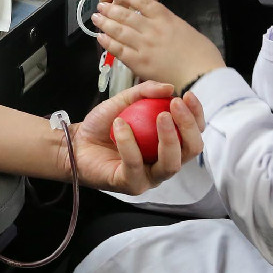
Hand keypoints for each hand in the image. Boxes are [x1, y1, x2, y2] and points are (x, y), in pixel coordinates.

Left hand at [73, 81, 206, 194]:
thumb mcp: (124, 101)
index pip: (194, 132)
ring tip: (160, 115)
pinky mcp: (131, 184)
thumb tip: (169, 87)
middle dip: (187, 126)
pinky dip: (128, 143)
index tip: (187, 95)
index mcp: (168, 144)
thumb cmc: (104, 125)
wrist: (77, 142)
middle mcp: (164, 162)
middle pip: (191, 150)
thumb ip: (145, 92)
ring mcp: (149, 177)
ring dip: (169, 137)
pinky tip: (120, 125)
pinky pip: (135, 165)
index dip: (196, 115)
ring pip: (171, 164)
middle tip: (174, 105)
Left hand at [92, 0, 225, 89]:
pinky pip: (118, 50)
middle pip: (127, 15)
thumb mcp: (188, 30)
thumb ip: (171, 25)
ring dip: (105, 23)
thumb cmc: (203, 55)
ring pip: (119, 30)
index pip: (144, 2)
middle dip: (112, 9)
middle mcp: (152, 28)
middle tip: (101, 6)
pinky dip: (108, 42)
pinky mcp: (138, 62)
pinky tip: (100, 37)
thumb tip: (161, 24)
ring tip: (96, 18)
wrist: (201, 75)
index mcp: (167, 18)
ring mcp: (143, 45)